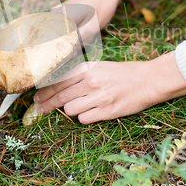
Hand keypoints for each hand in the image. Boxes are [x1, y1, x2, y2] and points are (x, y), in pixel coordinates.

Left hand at [33, 52, 185, 123]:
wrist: (149, 80)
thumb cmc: (124, 73)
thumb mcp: (100, 67)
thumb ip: (81, 74)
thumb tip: (59, 85)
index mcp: (88, 68)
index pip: (58, 80)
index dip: (44, 90)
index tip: (36, 96)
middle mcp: (90, 81)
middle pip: (59, 96)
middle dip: (46, 104)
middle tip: (38, 109)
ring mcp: (98, 97)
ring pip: (69, 109)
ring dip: (70, 110)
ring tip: (78, 107)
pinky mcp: (107, 111)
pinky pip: (84, 119)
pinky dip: (84, 117)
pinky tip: (91, 112)